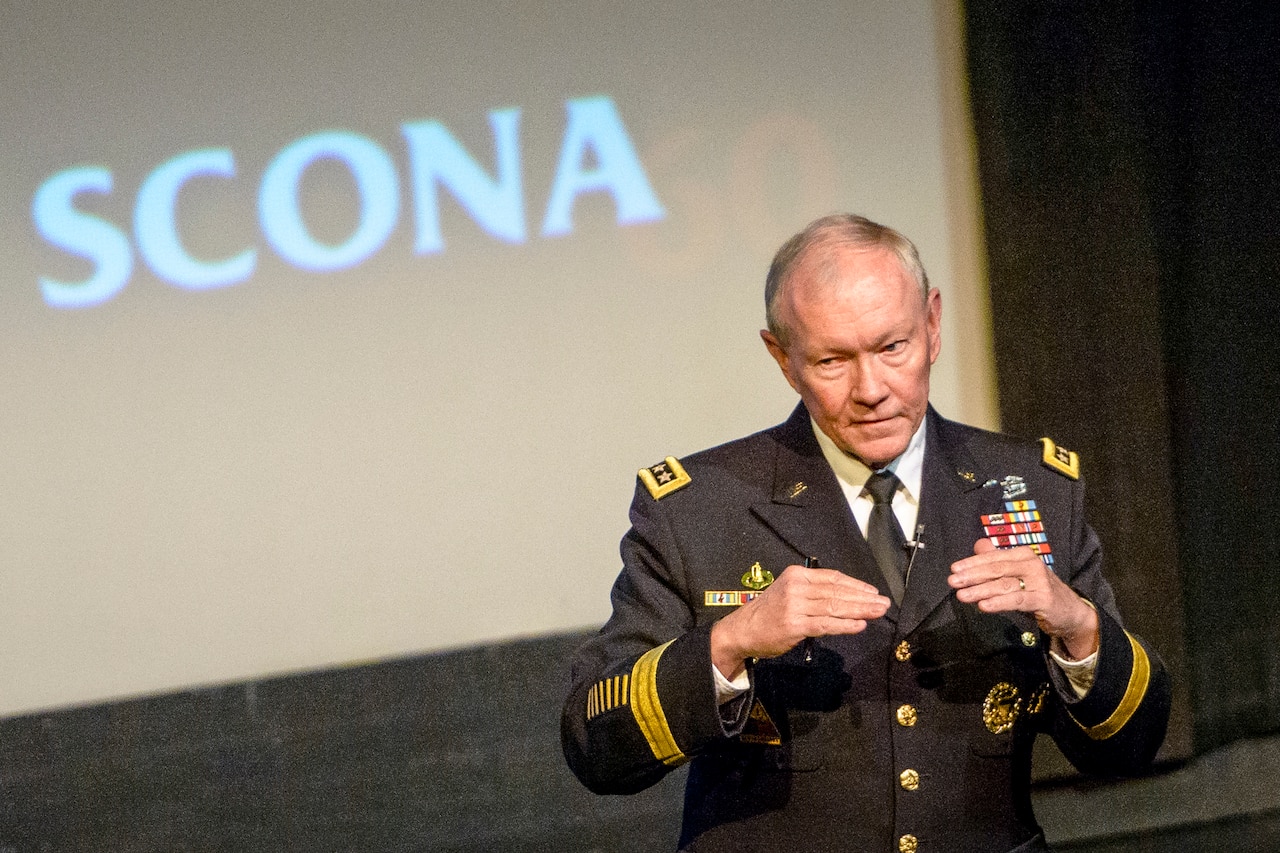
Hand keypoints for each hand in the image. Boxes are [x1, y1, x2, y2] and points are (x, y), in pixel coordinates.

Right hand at [710, 565, 890, 678]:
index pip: (832, 577)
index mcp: (796, 574)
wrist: (743, 630)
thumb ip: (813, 593)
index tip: (872, 592)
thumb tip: (846, 599)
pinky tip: (860, 625)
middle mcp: (796, 587)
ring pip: (834, 607)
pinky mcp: (794, 625)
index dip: (855, 585)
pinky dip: (845, 625)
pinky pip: (826, 624)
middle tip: (883, 603)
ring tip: (877, 612)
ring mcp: (795, 606)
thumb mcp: (789, 593)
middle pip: (837, 591)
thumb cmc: (769, 613)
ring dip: (860, 610)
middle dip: (863, 598)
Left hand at [949, 538, 1098, 659]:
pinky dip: (998, 602)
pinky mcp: (1043, 599)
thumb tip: (978, 545)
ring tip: (961, 596)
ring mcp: (1039, 581)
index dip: (971, 563)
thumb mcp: (1017, 574)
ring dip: (980, 590)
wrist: (1070, 611)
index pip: (992, 557)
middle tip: (952, 582)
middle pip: (996, 569)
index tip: (953, 570)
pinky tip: (983, 606)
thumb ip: (997, 560)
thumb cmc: (1037, 591)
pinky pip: (1016, 600)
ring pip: (1003, 585)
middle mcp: (1031, 564)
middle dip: (972, 575)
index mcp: (1023, 555)